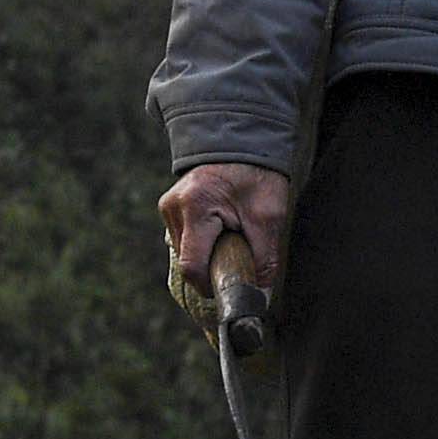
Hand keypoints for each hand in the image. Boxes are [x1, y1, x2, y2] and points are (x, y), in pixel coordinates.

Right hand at [162, 162, 295, 308]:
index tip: (230, 284)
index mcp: (196, 206)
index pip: (192, 266)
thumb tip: (260, 296)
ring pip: (183, 252)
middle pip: (186, 261)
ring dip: (206, 255)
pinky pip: (183, 239)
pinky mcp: (170, 207)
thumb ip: (265, 259)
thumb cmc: (258, 176)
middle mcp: (174, 207)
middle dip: (211, 267)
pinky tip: (219, 231)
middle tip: (237, 255)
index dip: (210, 285)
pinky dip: (201, 244)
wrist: (244, 142)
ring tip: (230, 236)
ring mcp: (168, 206)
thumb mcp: (269, 217)